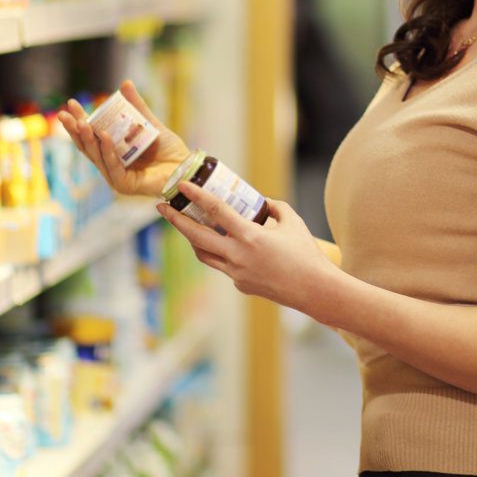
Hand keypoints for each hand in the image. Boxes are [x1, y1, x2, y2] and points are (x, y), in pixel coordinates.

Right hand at [57, 80, 190, 199]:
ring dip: (88, 139)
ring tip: (82, 122)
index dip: (80, 121)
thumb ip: (136, 107)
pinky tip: (103, 136)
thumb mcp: (150, 123)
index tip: (70, 104)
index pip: (92, 136)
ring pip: (97, 156)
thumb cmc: (169, 149)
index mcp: (114, 152)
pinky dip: (107, 150)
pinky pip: (112, 166)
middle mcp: (112, 165)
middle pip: (89, 147)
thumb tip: (124, 84)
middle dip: (76, 130)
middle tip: (65, 113)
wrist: (186, 166)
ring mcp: (116, 176)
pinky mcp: (124, 185)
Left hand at [158, 183, 338, 315]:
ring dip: (192, 239)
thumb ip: (274, 207)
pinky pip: (223, 266)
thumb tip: (260, 202)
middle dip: (176, 220)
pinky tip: (227, 246)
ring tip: (186, 225)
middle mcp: (237, 256)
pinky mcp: (240, 284)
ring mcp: (236, 273)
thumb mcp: (292, 220)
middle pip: (196, 236)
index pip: (215, 211)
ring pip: (204, 254)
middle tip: (163, 207)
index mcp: (249, 236)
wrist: (313, 289)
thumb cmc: (306, 253)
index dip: (196, 196)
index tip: (182, 186)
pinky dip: (220, 253)